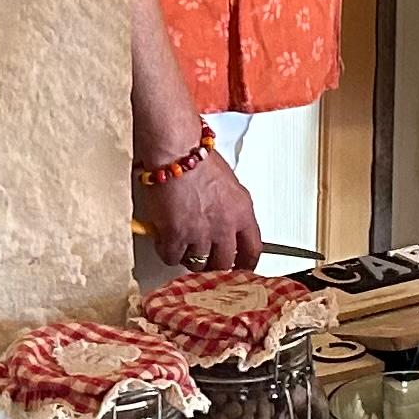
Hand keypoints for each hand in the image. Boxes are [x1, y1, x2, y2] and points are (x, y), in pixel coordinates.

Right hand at [140, 146, 263, 270]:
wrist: (175, 151)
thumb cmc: (197, 157)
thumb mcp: (229, 184)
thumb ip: (231, 209)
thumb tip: (226, 224)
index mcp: (242, 212)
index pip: (253, 249)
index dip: (246, 264)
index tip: (241, 267)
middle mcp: (224, 226)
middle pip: (224, 263)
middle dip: (214, 263)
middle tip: (205, 258)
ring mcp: (200, 233)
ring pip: (197, 262)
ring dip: (189, 256)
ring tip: (182, 244)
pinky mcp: (175, 234)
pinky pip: (172, 257)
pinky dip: (167, 252)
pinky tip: (165, 240)